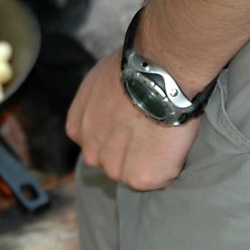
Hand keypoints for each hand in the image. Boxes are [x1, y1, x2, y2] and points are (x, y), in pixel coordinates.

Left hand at [65, 51, 200, 190]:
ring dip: (148, 161)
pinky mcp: (139, 177)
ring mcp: (113, 167)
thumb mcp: (98, 83)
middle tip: (151, 131)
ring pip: (132, 175)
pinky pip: (156, 180)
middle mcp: (90, 150)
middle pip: (111, 163)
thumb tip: (111, 107)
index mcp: (77, 128)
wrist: (157, 73)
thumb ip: (97, 106)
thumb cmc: (134, 69)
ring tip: (163, 135)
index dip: (116, 137)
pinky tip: (171, 143)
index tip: (132, 125)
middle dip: (129, 152)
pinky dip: (168, 167)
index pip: (95, 145)